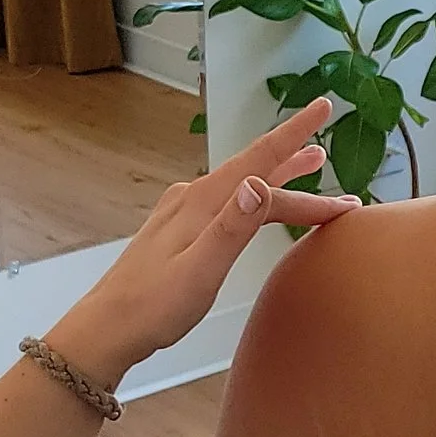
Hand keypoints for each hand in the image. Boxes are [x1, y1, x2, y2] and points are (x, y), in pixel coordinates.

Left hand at [56, 101, 355, 381]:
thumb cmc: (153, 308)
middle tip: (328, 153)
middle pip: (255, 173)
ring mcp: (182, 213)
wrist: (106, 329)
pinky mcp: (177, 231)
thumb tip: (260, 183)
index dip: (294, 133)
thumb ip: (232, 227)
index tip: (323, 107)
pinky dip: (253, 198)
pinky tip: (254, 203)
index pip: (258, 158)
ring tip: (309, 167)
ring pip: (241, 187)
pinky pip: (226, 203)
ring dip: (277, 178)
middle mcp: (192, 198)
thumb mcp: (202, 270)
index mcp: (202, 202)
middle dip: (296, 165)